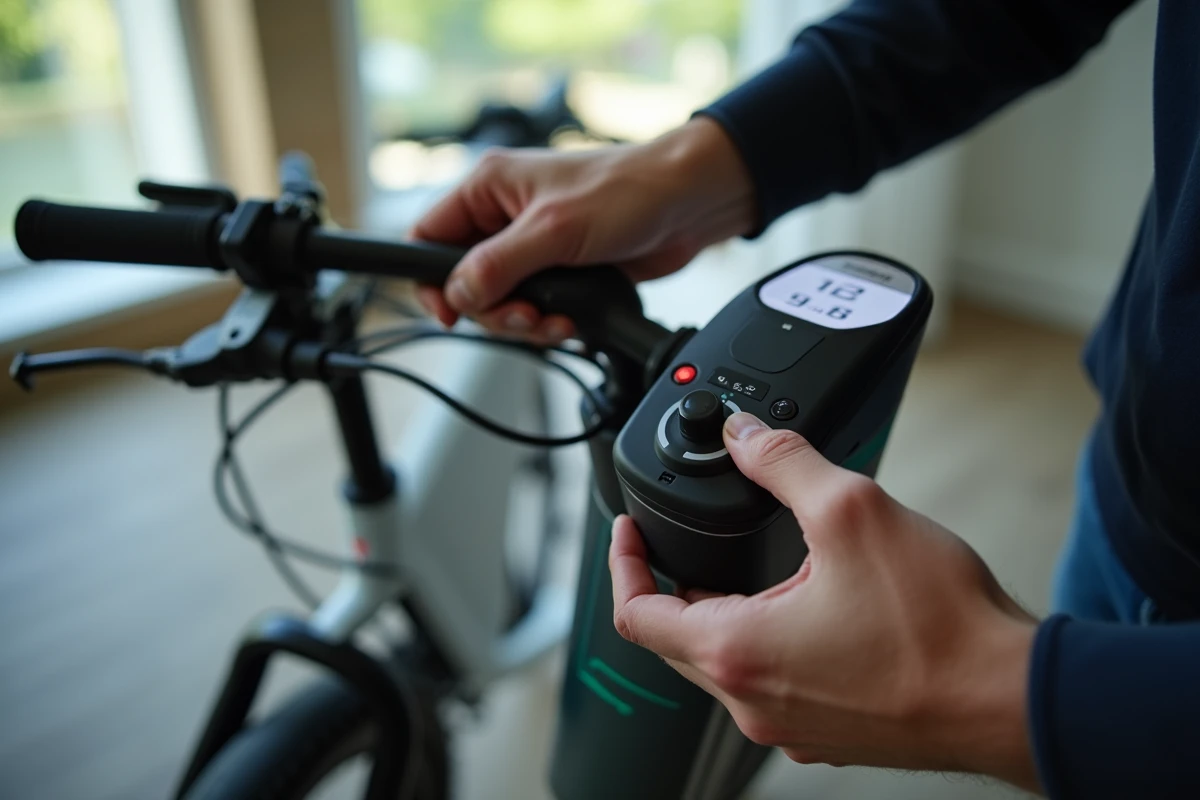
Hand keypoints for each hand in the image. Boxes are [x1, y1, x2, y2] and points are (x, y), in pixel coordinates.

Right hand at [411, 117, 753, 342]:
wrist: (689, 205)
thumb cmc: (629, 191)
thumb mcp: (555, 229)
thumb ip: (500, 265)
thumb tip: (459, 295)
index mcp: (489, 188)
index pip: (428, 236)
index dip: (430, 280)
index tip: (448, 312)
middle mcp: (505, 216)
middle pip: (466, 283)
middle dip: (495, 311)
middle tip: (527, 316)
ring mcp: (533, 246)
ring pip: (501, 302)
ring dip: (526, 322)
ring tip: (558, 321)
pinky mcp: (561, 271)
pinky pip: (536, 309)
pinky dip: (550, 322)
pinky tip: (574, 320)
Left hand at [609, 412, 1040, 790]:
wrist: (1010, 699)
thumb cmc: (940, 626)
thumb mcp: (851, 510)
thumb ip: (783, 463)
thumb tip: (745, 435)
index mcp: (738, 652)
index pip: (635, 613)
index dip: (624, 562)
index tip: (630, 531)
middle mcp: (753, 702)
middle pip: (674, 641)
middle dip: (672, 585)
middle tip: (687, 543)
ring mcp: (790, 726)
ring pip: (722, 666)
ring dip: (718, 615)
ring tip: (742, 569)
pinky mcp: (829, 734)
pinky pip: (768, 686)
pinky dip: (764, 645)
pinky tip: (800, 613)